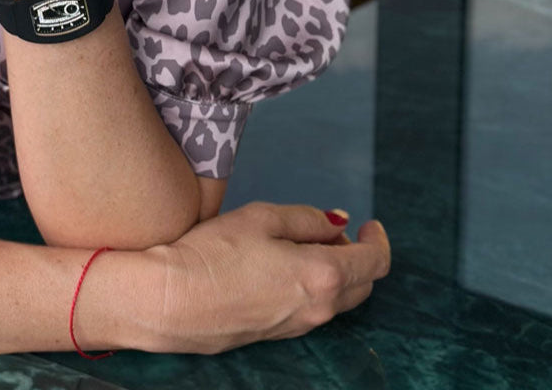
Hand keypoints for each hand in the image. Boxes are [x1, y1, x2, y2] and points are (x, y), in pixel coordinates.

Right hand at [135, 202, 389, 353]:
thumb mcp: (261, 218)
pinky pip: (313, 310)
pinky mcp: (278, 334)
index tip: (370, 223)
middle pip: (362, 285)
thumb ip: (306, 219)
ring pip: (338, 300)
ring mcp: (299, 326)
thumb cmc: (214, 252)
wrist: (173, 300)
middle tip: (333, 232)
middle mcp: (320, 308)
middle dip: (356, 256)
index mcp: (323, 275)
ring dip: (335, 272)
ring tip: (305, 246)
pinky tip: (284, 269)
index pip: (374, 263)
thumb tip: (337, 223)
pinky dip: (314, 287)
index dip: (378, 239)